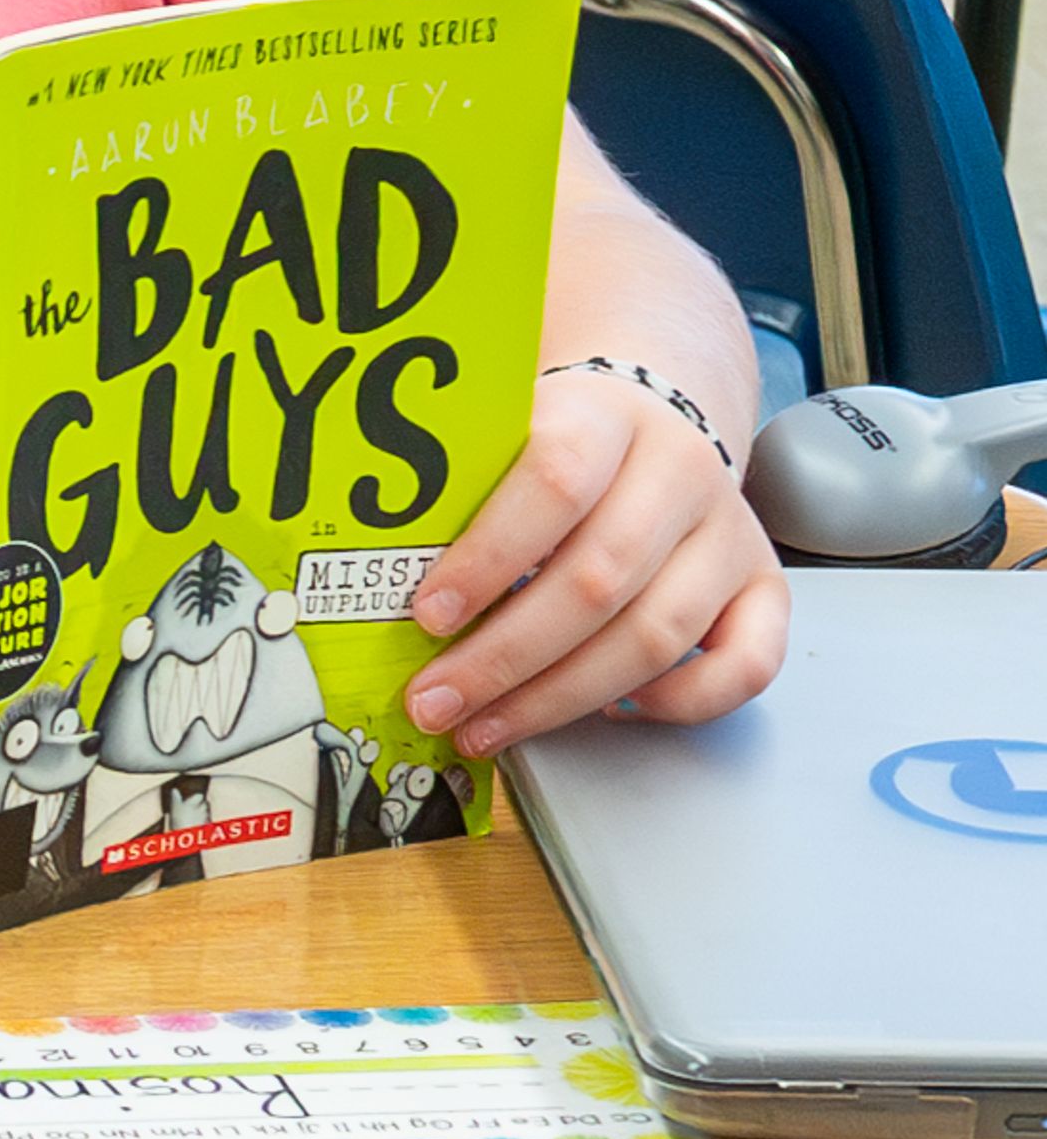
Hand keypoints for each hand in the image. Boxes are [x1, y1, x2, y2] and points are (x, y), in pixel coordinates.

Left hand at [404, 366, 787, 755]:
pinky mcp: (764, 587)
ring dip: (560, 697)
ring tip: (483, 727)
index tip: (425, 614)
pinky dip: (677, 702)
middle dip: (504, 657)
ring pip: (657, 635)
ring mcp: (729, 534)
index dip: (488, 555)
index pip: (554, 481)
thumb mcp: (507, 432)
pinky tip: (604, 710)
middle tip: (434, 701)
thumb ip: (459, 487)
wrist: (657, 411)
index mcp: (607, 417)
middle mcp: (682, 473)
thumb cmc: (560, 438)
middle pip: (599, 580)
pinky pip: (746, 666)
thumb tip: (374, 572)